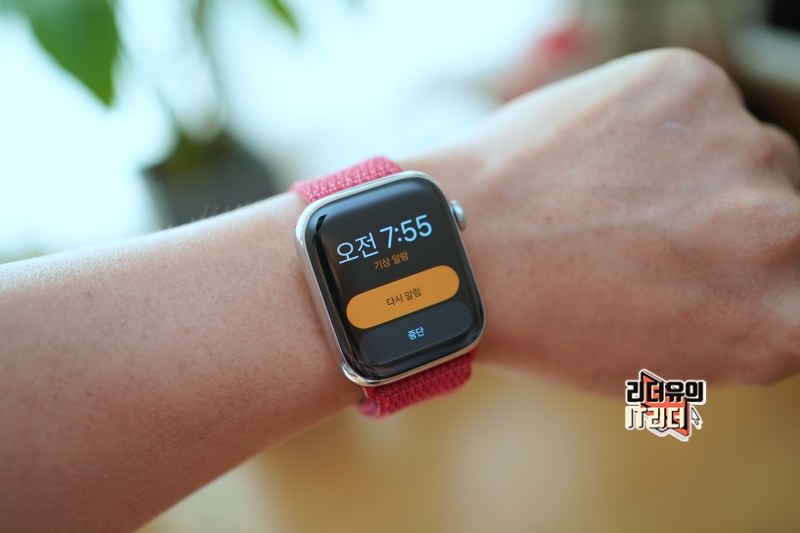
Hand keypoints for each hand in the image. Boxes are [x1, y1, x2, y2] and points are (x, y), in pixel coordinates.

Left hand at [403, 48, 799, 392]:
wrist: (464, 248)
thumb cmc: (549, 320)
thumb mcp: (665, 361)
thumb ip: (738, 321)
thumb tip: (768, 282)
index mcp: (784, 324)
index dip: (757, 279)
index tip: (716, 270)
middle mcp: (784, 232)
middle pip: (789, 213)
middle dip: (733, 224)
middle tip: (652, 234)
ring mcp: (741, 149)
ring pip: (747, 153)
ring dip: (700, 171)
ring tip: (615, 197)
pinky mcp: (691, 85)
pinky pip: (699, 105)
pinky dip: (660, 125)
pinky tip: (600, 156)